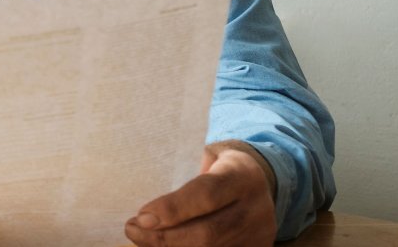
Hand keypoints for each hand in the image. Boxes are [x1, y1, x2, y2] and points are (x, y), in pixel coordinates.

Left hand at [124, 140, 275, 246]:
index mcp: (241, 175)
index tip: (141, 217)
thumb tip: (147, 214)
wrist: (264, 184)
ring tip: (142, 239)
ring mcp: (258, 234)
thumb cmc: (221, 169)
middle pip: (208, 233)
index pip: (206, 194)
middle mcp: (254, 208)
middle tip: (132, 230)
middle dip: (165, 237)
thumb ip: (183, 177)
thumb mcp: (208, 158)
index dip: (172, 209)